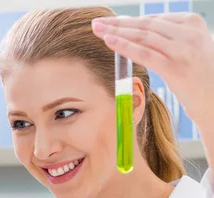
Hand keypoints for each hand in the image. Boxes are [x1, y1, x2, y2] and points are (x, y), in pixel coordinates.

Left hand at [92, 12, 213, 121]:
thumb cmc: (199, 78)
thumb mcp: (189, 50)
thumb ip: (169, 40)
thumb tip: (140, 34)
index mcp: (192, 23)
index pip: (154, 20)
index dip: (129, 21)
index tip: (111, 23)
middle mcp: (189, 32)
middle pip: (146, 25)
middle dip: (119, 24)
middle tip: (97, 23)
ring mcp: (183, 50)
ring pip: (144, 37)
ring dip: (118, 33)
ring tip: (98, 31)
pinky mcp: (177, 68)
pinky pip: (146, 55)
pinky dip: (126, 47)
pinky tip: (110, 42)